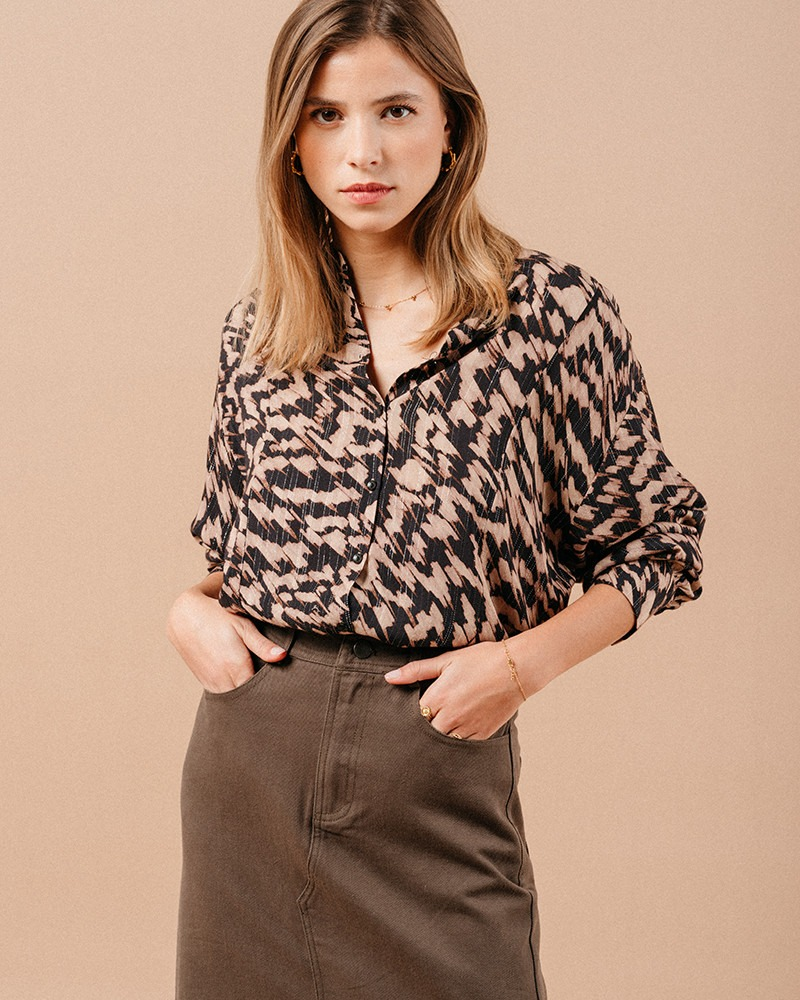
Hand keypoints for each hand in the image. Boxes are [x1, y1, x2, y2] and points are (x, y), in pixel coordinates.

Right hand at [166, 588, 286, 692]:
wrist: (185, 616)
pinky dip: (232, 692)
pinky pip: (223, 695)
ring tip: (257, 685)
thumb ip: (262, 645)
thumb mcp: (243, 626)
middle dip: (259, 695)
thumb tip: (282, 656)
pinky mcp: (205, 683)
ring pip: (234, 699)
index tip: (280, 686)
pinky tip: (240, 683)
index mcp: (236, 666)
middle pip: (247, 697)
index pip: (258, 691)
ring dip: (245, 695)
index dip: (270, 690)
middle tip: (272, 689)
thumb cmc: (218, 617)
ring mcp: (212, 683)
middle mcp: (223, 679)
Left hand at [384, 640, 524, 739]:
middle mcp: (449, 716)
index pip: (413, 715)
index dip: (414, 712)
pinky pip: (462, 744)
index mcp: (437, 697)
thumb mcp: (446, 660)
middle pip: (426, 731)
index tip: (419, 707)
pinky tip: (461, 725)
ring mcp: (466, 727)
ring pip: (442, 741)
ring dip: (441, 733)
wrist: (516, 669)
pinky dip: (458, 737)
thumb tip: (389, 677)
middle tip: (431, 715)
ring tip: (446, 720)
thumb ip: (415, 670)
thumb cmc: (481, 660)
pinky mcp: (482, 734)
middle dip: (426, 725)